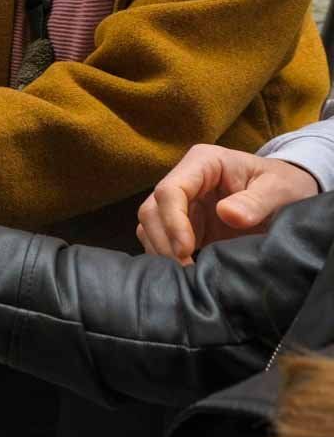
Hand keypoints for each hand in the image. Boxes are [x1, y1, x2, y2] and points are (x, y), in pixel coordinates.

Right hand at [136, 144, 319, 263]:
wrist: (287, 194)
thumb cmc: (284, 185)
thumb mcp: (279, 189)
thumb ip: (256, 201)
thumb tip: (227, 214)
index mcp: (203, 163)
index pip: (169, 190)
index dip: (172, 221)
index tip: (186, 249)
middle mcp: (185, 179)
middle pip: (151, 209)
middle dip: (163, 240)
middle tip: (185, 268)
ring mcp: (181, 202)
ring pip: (150, 225)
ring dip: (161, 250)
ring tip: (186, 273)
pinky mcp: (183, 223)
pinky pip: (160, 238)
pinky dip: (167, 256)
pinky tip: (187, 270)